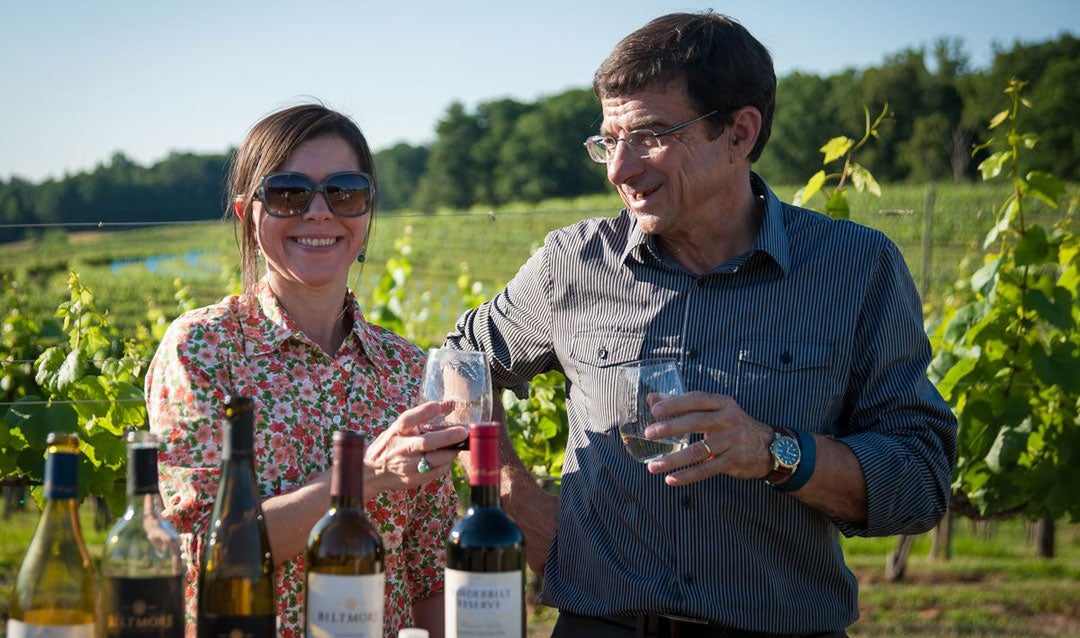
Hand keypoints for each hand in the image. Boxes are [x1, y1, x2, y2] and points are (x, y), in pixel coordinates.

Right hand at [364, 400, 467, 493]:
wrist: (372, 471)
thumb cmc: (392, 444)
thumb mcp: (402, 427)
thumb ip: (425, 415)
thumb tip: (451, 403)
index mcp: (397, 431)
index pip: (408, 419)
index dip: (423, 411)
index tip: (438, 406)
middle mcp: (401, 448)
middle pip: (425, 443)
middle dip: (446, 437)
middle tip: (463, 432)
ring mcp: (406, 466)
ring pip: (435, 460)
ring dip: (450, 452)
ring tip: (458, 445)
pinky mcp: (413, 479)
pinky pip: (436, 471)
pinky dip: (445, 463)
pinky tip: (447, 457)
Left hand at [642, 391, 773, 485]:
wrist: (767, 447)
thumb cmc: (732, 425)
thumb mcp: (714, 410)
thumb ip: (683, 405)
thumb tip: (652, 399)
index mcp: (723, 403)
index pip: (697, 399)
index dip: (675, 403)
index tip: (655, 409)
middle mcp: (729, 419)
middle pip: (696, 422)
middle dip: (670, 428)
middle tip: (649, 434)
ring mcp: (733, 441)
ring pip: (698, 450)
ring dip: (673, 459)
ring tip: (653, 466)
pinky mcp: (733, 460)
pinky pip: (706, 469)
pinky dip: (687, 476)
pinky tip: (670, 479)